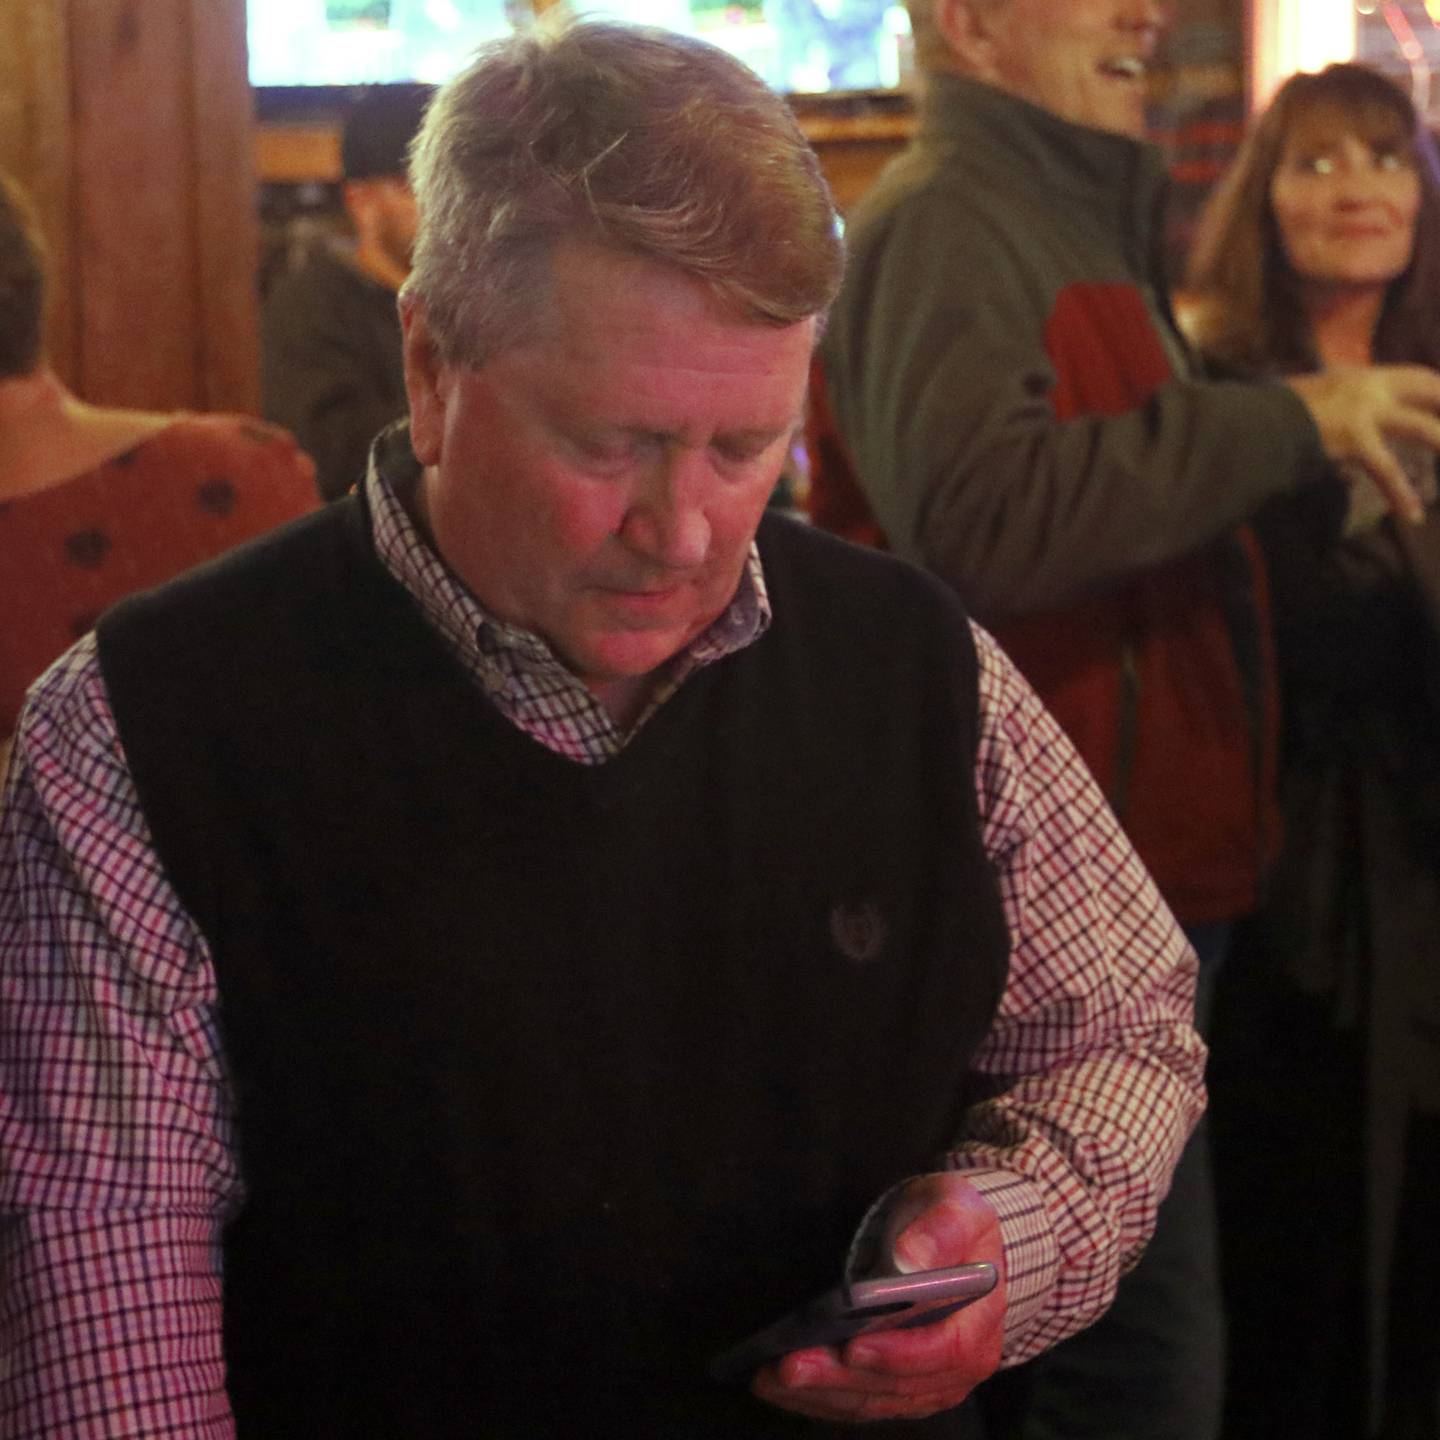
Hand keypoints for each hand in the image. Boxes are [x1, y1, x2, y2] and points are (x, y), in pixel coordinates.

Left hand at [750, 1173, 1005, 1421]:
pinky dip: (820, 1398)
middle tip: (790, 1365)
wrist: (950, 1240)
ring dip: (820, 1393)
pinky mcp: (897, 1386)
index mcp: (979, 1324)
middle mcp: (957, 1367)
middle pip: (897, 1384)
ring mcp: (926, 1382)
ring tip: (771, 1376)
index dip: (899, 1353)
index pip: (945, 1350)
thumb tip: (908, 1261)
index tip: (853, 1345)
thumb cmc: (952, 1221)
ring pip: (872, 1399)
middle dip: (840, 1377)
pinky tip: (781, 1386)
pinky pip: (860, 1401)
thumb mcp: (956, 1207)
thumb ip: (939, 1230)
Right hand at [1286, 365, 1439, 523]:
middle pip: (1430, 391)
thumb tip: (1332, 406)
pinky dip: (1401, 494)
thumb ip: (1332, 397)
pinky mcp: (1355, 441)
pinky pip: (1385, 471)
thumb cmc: (1273, 409)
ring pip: (1421, 428)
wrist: (1255, 421)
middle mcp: (1371, 388)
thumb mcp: (1310, 393)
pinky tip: (1413, 515)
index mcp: (1362, 375)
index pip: (1416, 376)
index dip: (1439, 389)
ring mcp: (1365, 413)